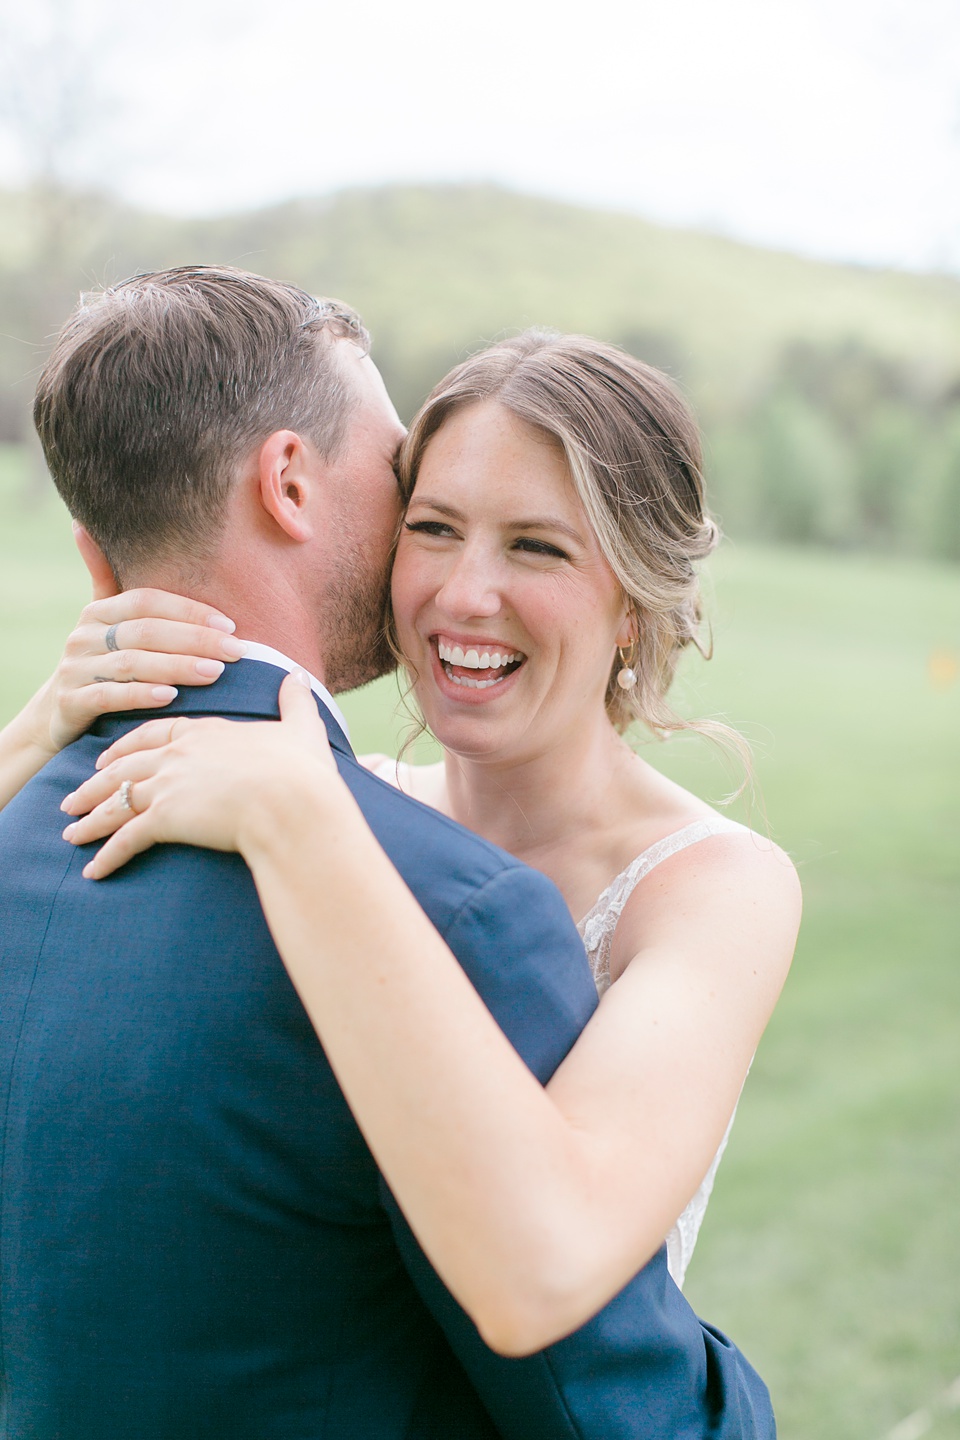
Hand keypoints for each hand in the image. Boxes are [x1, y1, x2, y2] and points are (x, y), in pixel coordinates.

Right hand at [40, 589, 245, 753]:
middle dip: (195, 640)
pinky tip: (171, 697)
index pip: (147, 601)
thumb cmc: (102, 663)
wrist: (61, 712)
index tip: (230, 625)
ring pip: (131, 663)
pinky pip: (109, 696)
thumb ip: (108, 579)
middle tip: (236, 651)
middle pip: (145, 631)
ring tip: (215, 672)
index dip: (189, 610)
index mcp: (99, 612)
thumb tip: (84, 526)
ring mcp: (75, 669)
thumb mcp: (107, 624)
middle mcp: (84, 635)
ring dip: (177, 666)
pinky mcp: (70, 702)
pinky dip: (141, 695)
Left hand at [61, 673, 338, 878]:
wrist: (293, 802)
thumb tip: (298, 676)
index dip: (128, 746)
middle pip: (124, 766)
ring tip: (71, 834)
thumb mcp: (301, 730)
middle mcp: (178, 755)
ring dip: (91, 819)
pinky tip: (93, 871)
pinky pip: (126, 839)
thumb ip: (295, 703)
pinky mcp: (165, 818)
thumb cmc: (301, 772)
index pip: (155, 734)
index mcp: (205, 732)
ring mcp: (168, 785)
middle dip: (95, 782)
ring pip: (117, 801)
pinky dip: (107, 856)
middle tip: (74, 796)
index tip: (108, 756)